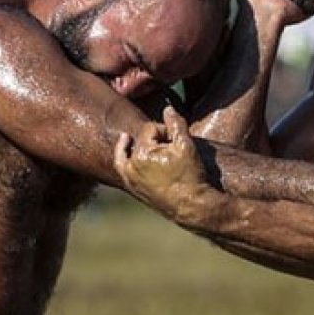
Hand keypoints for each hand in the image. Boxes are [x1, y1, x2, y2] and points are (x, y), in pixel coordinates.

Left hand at [113, 107, 213, 224]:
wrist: (192, 206)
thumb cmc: (191, 176)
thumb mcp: (187, 146)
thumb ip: (176, 124)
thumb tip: (168, 108)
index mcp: (143, 152)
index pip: (151, 129)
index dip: (166, 131)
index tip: (178, 141)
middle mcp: (132, 165)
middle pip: (142, 140)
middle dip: (156, 140)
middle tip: (172, 149)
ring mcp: (130, 177)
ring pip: (130, 151)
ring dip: (138, 143)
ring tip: (147, 139)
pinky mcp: (132, 186)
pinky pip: (121, 166)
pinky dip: (122, 154)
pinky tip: (125, 143)